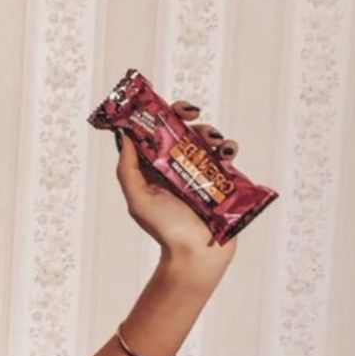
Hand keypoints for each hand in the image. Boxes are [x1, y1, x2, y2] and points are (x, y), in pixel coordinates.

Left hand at [115, 98, 237, 267]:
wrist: (196, 255)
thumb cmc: (165, 231)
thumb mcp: (138, 199)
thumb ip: (128, 169)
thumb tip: (125, 136)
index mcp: (155, 169)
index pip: (154, 133)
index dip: (157, 114)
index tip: (161, 101)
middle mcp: (177, 167)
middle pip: (181, 129)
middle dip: (186, 115)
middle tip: (191, 114)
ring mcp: (201, 173)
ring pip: (206, 138)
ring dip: (209, 131)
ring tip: (211, 142)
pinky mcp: (222, 181)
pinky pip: (226, 155)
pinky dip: (228, 147)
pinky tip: (226, 154)